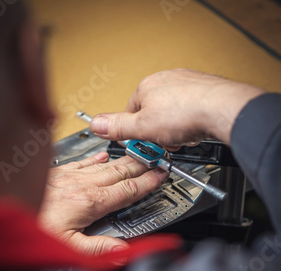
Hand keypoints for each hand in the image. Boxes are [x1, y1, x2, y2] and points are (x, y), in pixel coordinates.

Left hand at [39, 151, 167, 255]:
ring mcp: (68, 177)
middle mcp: (81, 185)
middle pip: (118, 172)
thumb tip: (124, 250)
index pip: (127, 190)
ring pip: (103, 165)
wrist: (2, 212)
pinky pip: (81, 162)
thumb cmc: (33, 231)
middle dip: (140, 164)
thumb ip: (98, 249)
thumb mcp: (69, 249)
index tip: (160, 175)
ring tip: (137, 154)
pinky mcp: (56, 175)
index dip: (147, 183)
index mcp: (89, 203)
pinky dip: (95, 158)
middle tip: (156, 157)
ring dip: (122, 159)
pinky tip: (101, 155)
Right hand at [90, 69, 264, 146]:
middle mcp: (165, 80)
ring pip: (173, 114)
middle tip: (165, 143)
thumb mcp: (142, 128)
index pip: (132, 112)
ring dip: (176, 131)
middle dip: (158, 133)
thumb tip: (96, 124)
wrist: (221, 109)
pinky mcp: (203, 90)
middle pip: (153, 114)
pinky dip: (192, 124)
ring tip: (182, 139)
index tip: (143, 143)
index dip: (137, 132)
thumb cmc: (185, 114)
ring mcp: (186, 83)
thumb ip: (118, 127)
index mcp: (146, 87)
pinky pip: (191, 111)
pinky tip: (194, 131)